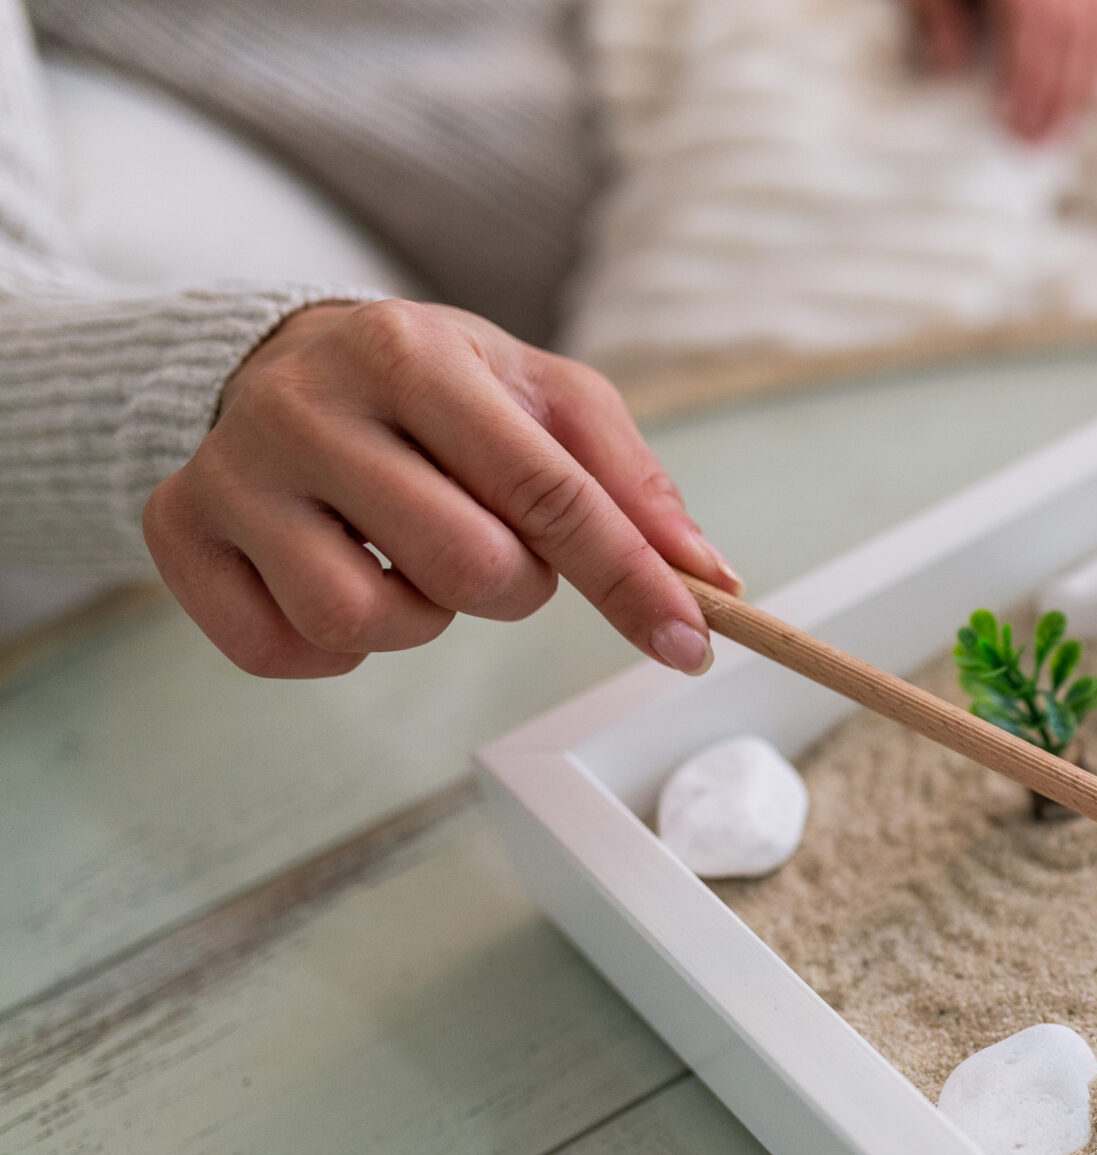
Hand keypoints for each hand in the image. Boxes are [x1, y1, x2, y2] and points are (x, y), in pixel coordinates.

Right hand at [144, 300, 740, 679]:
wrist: (281, 357)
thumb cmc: (437, 388)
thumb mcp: (543, 397)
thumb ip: (630, 481)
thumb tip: (707, 578)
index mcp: (409, 354)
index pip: (546, 492)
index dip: (629, 580)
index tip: (689, 643)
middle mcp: (304, 406)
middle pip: (466, 569)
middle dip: (516, 587)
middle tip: (499, 550)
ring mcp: (231, 472)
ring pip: (365, 622)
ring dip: (422, 620)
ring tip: (412, 558)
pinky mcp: (179, 532)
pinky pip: (282, 650)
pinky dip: (333, 648)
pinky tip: (342, 577)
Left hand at [909, 0, 1096, 142]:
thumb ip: (935, 15)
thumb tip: (951, 66)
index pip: (1031, 32)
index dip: (1026, 83)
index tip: (1013, 126)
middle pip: (1067, 37)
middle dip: (1055, 96)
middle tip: (1037, 146)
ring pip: (1094, 31)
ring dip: (1082, 87)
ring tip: (1063, 131)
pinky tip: (1090, 94)